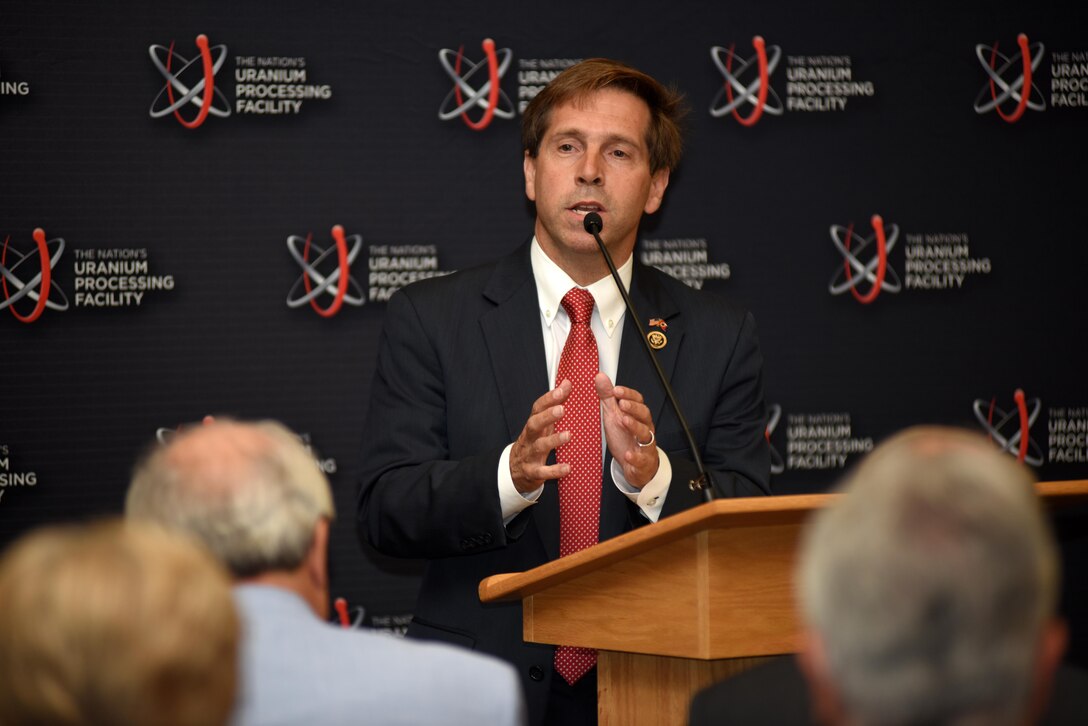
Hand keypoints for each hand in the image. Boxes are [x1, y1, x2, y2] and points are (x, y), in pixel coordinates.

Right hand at [509, 381, 572, 492]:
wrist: (514, 470)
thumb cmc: (533, 442)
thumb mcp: (542, 424)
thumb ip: (555, 404)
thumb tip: (566, 383)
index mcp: (533, 425)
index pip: (538, 408)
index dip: (549, 398)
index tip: (563, 389)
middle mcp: (530, 438)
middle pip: (534, 424)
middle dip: (547, 416)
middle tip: (562, 409)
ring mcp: (529, 455)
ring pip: (539, 446)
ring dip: (553, 440)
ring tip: (568, 435)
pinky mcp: (532, 472)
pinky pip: (542, 472)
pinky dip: (554, 470)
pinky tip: (567, 468)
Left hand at [595, 373, 658, 487]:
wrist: (635, 465)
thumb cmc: (625, 437)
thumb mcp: (613, 415)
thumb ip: (608, 397)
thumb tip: (600, 376)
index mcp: (637, 415)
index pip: (638, 400)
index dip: (628, 394)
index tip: (616, 390)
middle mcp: (644, 427)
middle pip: (644, 414)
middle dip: (633, 408)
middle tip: (622, 403)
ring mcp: (645, 444)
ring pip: (645, 434)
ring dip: (635, 426)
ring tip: (624, 421)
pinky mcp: (643, 461)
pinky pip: (642, 459)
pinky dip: (635, 457)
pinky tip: (628, 454)